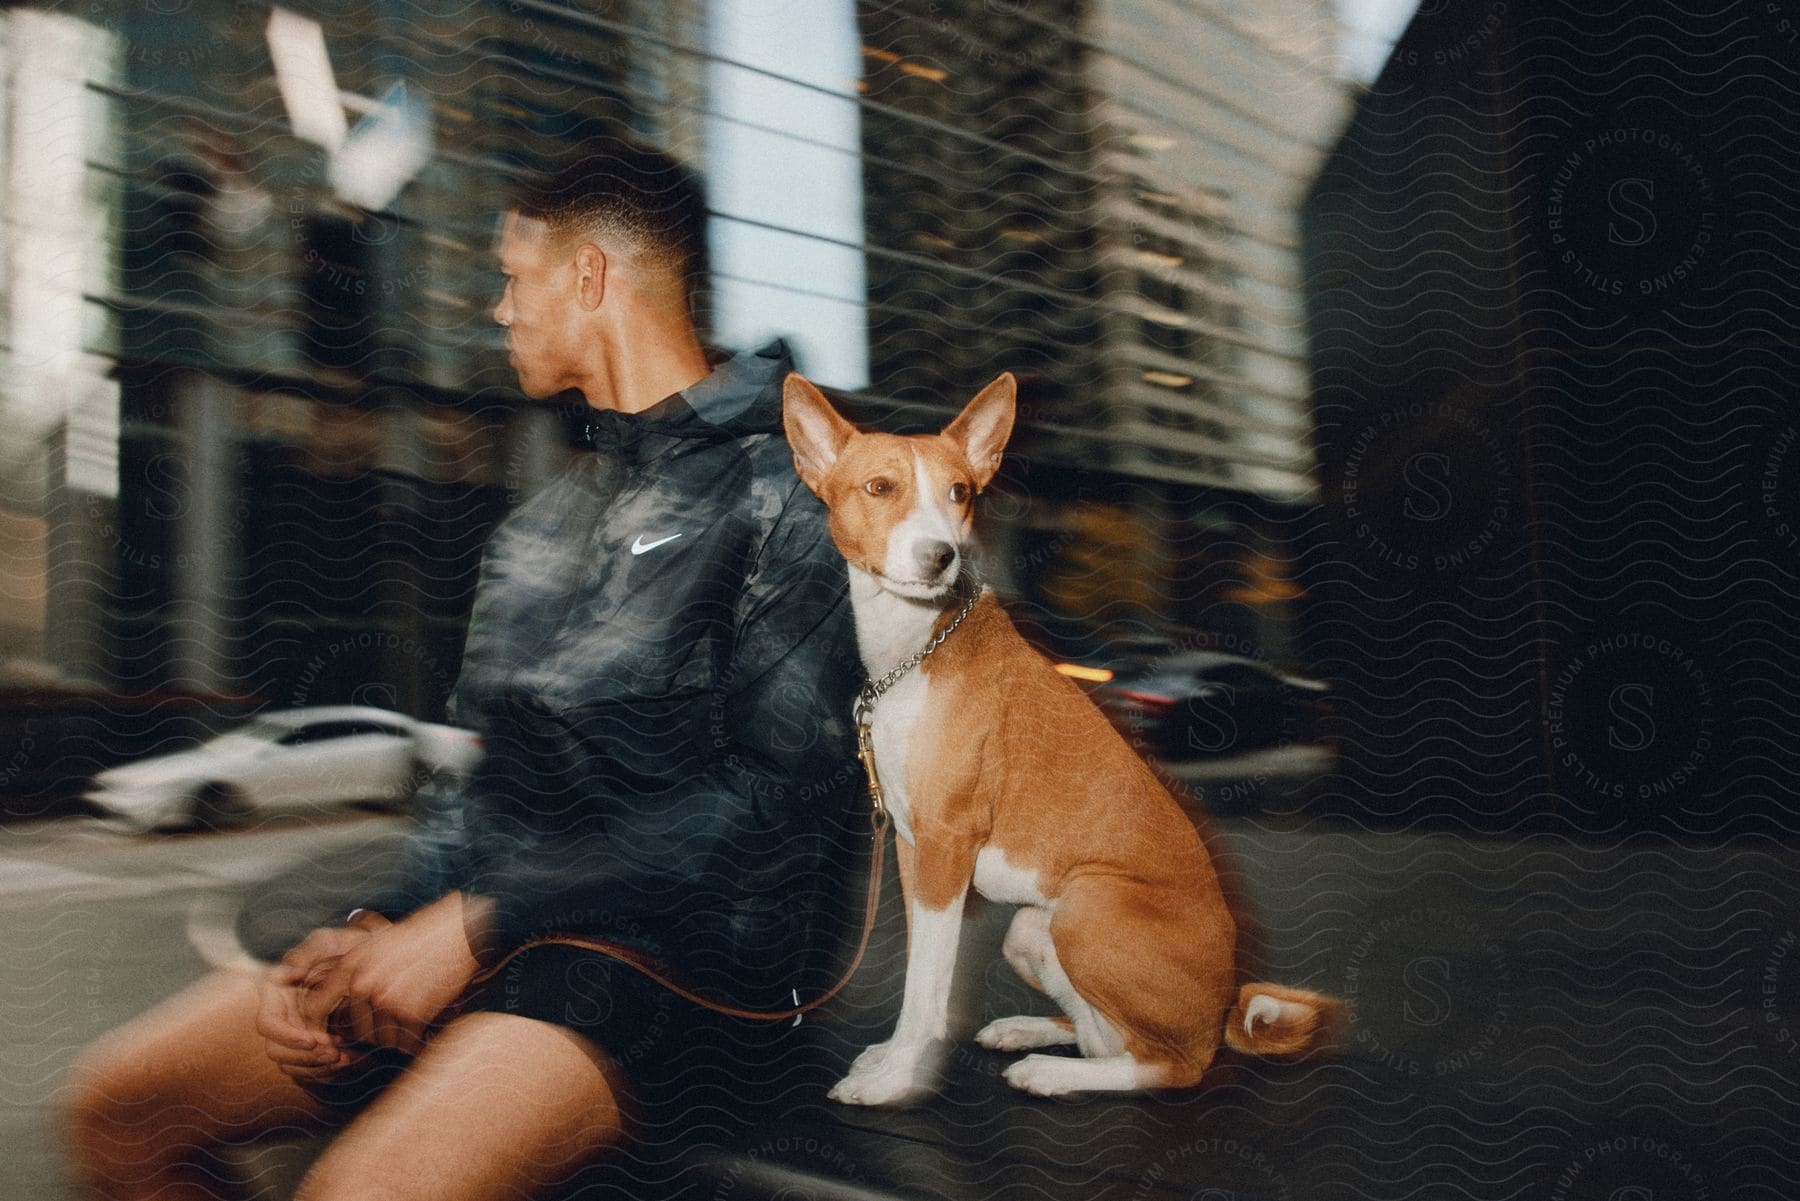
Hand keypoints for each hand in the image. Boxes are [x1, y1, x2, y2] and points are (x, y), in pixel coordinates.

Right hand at [256, 917, 386, 1080]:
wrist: (372, 960)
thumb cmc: (346, 948)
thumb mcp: (328, 941)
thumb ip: (308, 951)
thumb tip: (289, 973)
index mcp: (276, 994)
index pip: (267, 1025)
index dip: (286, 1036)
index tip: (313, 1040)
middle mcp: (282, 1016)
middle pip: (278, 1052)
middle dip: (305, 1057)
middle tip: (335, 1054)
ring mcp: (297, 1032)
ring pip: (295, 1064)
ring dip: (318, 1067)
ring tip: (347, 1058)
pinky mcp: (315, 1044)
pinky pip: (313, 1068)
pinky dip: (331, 1069)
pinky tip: (355, 1059)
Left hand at [302, 893, 487, 1055]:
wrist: (461, 932)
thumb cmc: (425, 936)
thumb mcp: (379, 943)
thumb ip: (354, 971)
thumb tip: (331, 1001)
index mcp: (351, 965)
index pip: (316, 1005)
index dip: (319, 1025)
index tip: (329, 1035)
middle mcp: (363, 984)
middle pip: (356, 1030)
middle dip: (376, 1031)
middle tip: (397, 1021)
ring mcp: (387, 1000)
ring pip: (384, 1040)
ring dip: (400, 1036)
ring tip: (416, 1019)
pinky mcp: (412, 1013)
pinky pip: (409, 1042)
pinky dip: (419, 1040)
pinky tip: (428, 1026)